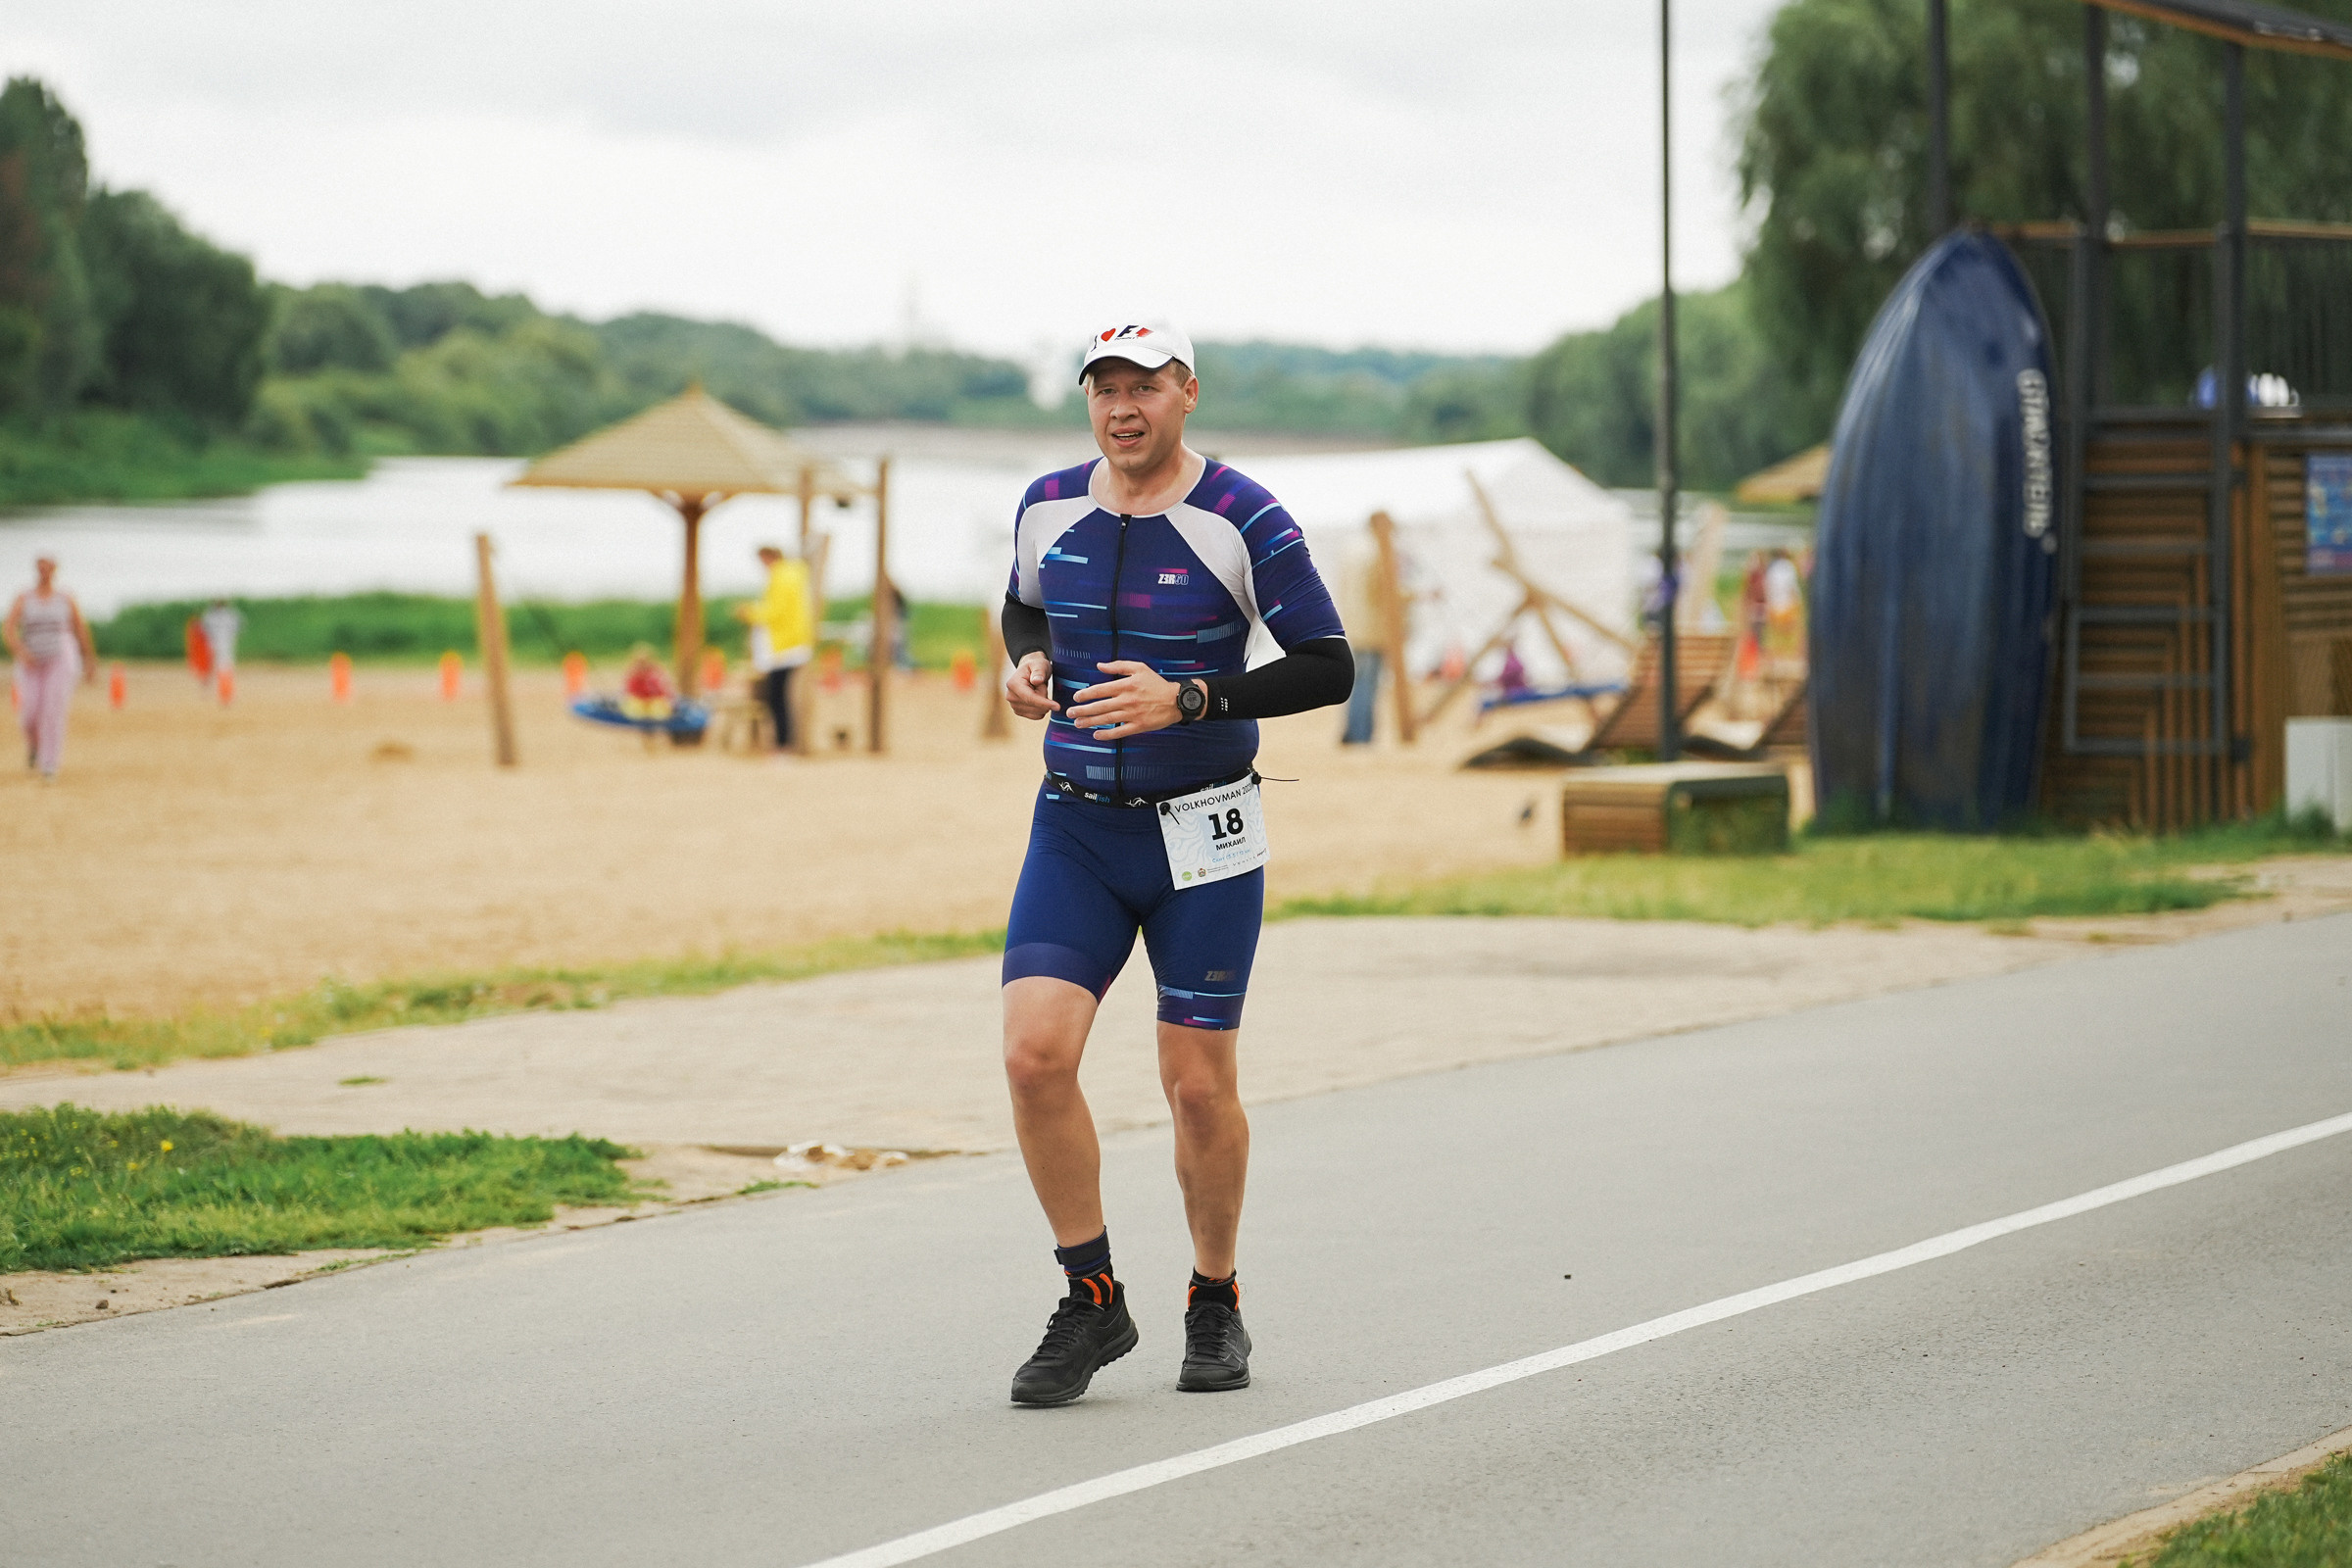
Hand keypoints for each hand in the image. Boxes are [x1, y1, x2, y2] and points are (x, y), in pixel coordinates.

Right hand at [1004, 651, 1057, 719]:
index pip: (1030, 698)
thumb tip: (1036, 681)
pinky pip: (1037, 716)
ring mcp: (1014, 705)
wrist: (1030, 671)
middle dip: (1044, 698)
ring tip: (1038, 690)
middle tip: (1041, 685)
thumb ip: (1039, 672)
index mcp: (1013, 684)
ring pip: (1037, 713)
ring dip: (1043, 703)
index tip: (1057, 706)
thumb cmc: (1036, 666)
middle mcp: (1010, 696)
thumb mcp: (1040, 665)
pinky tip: (1038, 698)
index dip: (1044, 703)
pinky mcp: (1019, 711)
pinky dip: (1042, 708)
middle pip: (1035, 706)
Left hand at [1067, 661, 1181, 740]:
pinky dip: (1107, 734)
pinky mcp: (1139, 726)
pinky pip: (1120, 731)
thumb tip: (1100, 665)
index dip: (1086, 694)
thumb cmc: (1156, 683)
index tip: (1076, 697)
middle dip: (1082, 710)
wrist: (1176, 700)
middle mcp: (1127, 700)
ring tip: (1078, 724)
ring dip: (1090, 722)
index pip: (1100, 690)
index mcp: (1126, 685)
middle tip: (1070, 713)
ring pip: (1107, 719)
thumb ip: (1118, 665)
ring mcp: (1132, 715)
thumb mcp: (1139, 668)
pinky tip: (1096, 735)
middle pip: (1100, 706)